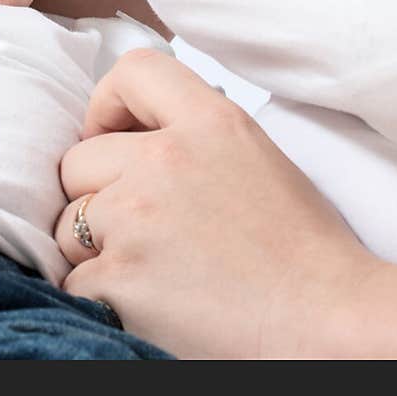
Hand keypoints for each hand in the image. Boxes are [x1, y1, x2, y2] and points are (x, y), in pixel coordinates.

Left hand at [55, 49, 376, 359]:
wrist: (328, 324)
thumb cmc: (301, 249)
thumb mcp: (252, 153)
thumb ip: (190, 131)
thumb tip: (130, 133)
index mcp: (209, 121)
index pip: (132, 71)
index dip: (107, 104)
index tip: (110, 135)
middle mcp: (165, 161)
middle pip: (80, 159)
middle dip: (98, 192)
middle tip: (142, 226)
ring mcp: (137, 219)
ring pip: (69, 221)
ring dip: (95, 247)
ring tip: (151, 267)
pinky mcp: (119, 279)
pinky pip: (73, 279)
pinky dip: (98, 295)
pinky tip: (145, 301)